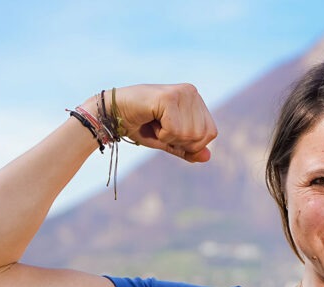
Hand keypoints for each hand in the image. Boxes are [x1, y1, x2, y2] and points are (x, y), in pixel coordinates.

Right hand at [85, 84, 217, 162]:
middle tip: (160, 128)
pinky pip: (174, 130)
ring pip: (189, 134)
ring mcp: (181, 92)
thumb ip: (188, 149)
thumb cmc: (140, 124)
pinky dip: (161, 134)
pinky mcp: (169, 97)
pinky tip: (151, 120)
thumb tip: (208, 157)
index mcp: (195, 100)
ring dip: (168, 137)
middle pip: (202, 136)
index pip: (210, 133)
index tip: (169, 133)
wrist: (113, 114)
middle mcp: (192, 92)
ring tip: (154, 123)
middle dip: (179, 141)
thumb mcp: (168, 140)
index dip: (191, 144)